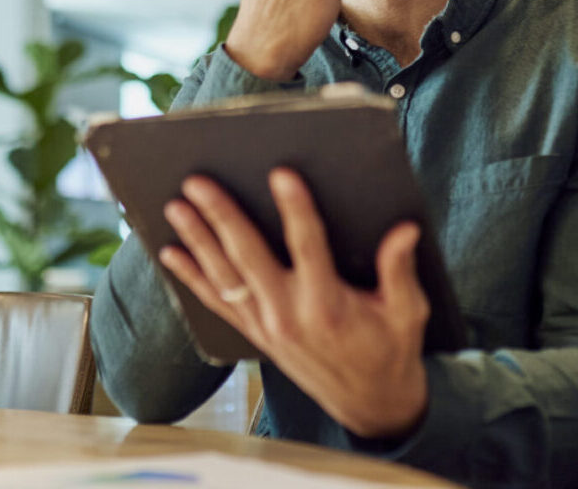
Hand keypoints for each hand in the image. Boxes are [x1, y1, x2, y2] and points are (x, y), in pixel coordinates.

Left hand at [159, 168, 430, 439]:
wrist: (371, 404)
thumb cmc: (390, 350)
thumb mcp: (406, 312)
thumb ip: (400, 269)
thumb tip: (405, 230)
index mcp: (329, 305)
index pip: (308, 246)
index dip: (295, 208)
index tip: (281, 173)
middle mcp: (290, 316)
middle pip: (248, 257)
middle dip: (221, 216)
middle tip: (198, 182)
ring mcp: (267, 326)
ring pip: (224, 277)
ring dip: (198, 240)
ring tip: (176, 206)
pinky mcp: (257, 334)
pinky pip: (217, 303)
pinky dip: (192, 277)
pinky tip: (171, 253)